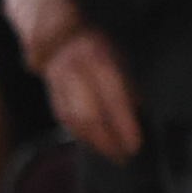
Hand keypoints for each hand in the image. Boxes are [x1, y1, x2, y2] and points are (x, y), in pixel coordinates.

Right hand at [42, 34, 145, 163]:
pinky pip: (64, 118)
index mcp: (99, 61)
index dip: (124, 125)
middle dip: (107, 142)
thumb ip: (128, 86)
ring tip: (111, 155)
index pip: (113, 99)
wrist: (60, 35)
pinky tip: (93, 143)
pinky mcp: (52, 92)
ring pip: (74, 121)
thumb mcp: (121, 59)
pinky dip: (80, 134)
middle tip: (123, 157)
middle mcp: (76, 72)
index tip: (135, 145)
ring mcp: (60, 83)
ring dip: (93, 142)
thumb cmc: (99, 48)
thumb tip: (139, 114)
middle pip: (89, 116)